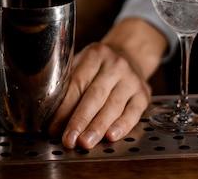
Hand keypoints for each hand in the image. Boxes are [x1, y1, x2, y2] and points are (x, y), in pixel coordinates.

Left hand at [47, 18, 166, 148]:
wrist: (130, 55)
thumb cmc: (99, 65)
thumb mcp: (83, 63)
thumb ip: (70, 84)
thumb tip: (52, 117)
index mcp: (95, 55)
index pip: (77, 83)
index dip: (64, 108)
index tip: (54, 127)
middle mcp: (115, 65)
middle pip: (95, 96)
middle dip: (80, 120)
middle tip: (69, 139)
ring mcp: (131, 79)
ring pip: (113, 106)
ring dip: (98, 127)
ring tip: (85, 142)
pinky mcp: (144, 93)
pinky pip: (133, 112)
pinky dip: (122, 126)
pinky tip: (111, 136)